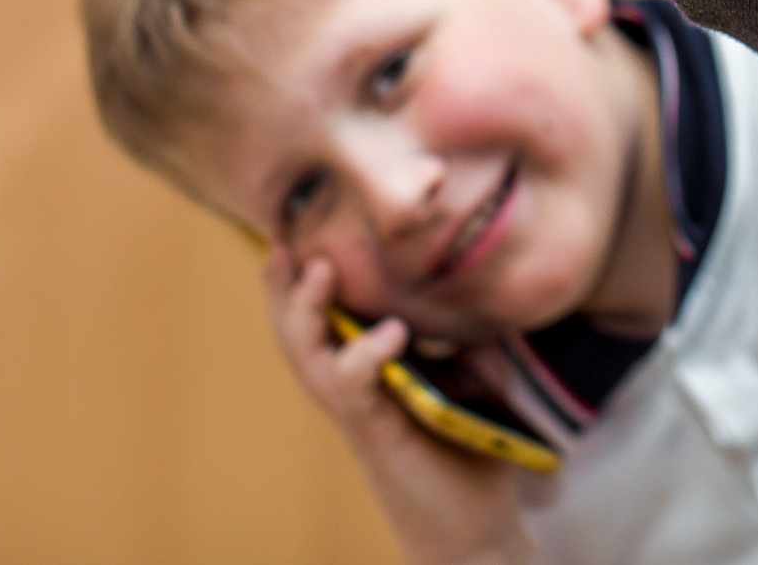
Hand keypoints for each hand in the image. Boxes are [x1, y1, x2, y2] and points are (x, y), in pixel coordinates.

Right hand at [266, 252, 530, 564]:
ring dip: (306, 312)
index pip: (321, 316)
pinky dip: (365, 357)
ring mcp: (358, 414)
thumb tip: (476, 285)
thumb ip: (465, 335)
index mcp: (366, 370)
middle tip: (281, 242)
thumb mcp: (475, 378)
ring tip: (318, 268)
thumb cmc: (470, 451)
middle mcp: (350, 389)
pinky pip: (353, 392)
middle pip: (295, 332)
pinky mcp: (375, 437)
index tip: (296, 230)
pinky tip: (392, 333)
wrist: (477, 527)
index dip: (300, 278)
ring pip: (308, 358)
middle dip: (282, 287)